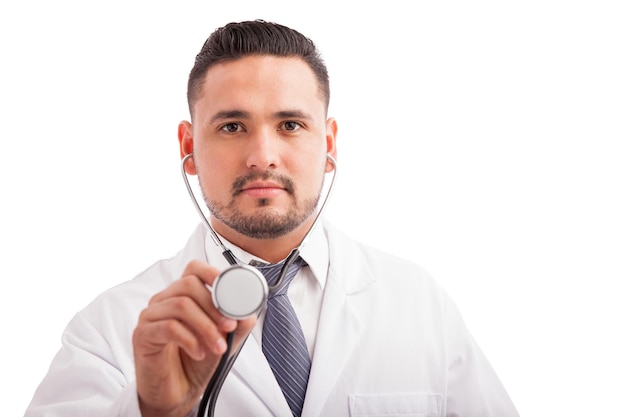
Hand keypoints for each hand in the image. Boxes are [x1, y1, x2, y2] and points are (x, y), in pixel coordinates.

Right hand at [132, 260, 256, 416]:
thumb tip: (249, 312)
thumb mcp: (225, 340)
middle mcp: (164, 300)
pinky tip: (200, 352)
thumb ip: (238, 324)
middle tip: (230, 327)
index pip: (194, 269)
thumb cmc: (197, 362)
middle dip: (214, 306)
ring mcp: (150, 316)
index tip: (232, 291)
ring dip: (206, 327)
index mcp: (182, 294)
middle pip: (189, 285)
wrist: (178, 393)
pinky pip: (168, 327)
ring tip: (218, 346)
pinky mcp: (142, 335)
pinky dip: (190, 340)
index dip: (213, 274)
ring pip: (181, 305)